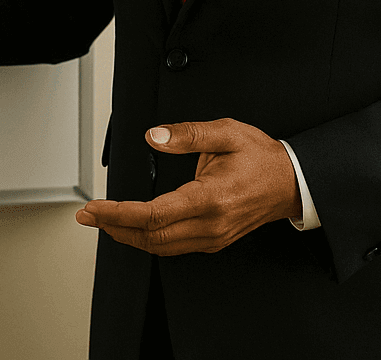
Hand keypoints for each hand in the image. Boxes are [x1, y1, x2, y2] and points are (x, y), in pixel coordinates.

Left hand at [74, 118, 299, 254]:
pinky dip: (148, 240)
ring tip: (103, 222)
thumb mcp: (227, 132)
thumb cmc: (262, 158)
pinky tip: (134, 229)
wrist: (293, 182)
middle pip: (151, 236)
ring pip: (160, 247)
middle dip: (114, 227)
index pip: (154, 214)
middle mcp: (210, 224)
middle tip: (88, 215)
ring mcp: (213, 237)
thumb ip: (187, 134)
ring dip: (128, 237)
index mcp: (210, 198)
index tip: (95, 208)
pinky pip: (174, 248)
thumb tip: (153, 136)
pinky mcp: (214, 241)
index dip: (118, 214)